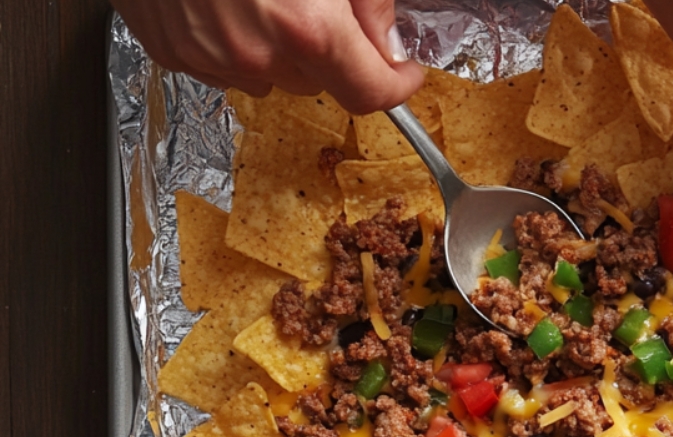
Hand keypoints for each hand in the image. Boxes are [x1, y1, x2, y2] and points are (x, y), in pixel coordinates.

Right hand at [112, 0, 425, 113]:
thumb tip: (386, 38)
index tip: (401, 71)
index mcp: (305, 27)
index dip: (394, 83)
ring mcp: (209, 56)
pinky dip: (232, 38)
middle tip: (316, 0)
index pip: (370, 93)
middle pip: (318, 81)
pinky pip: (221, 63)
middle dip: (328, 50)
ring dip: (277, 45)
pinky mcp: (172, 49)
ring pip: (269, 73)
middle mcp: (256, 52)